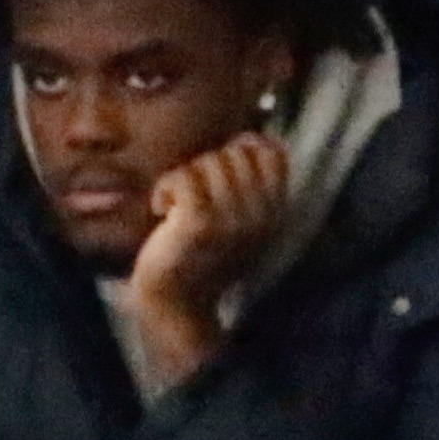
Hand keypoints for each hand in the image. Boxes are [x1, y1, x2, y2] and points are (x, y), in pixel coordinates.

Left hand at [122, 132, 289, 384]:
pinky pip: (182, 178)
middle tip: (192, 198)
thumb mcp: (237, 218)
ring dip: (183, 179)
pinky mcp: (201, 224)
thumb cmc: (198, 254)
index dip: (240, 150)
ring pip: (208, 161)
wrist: (175, 304)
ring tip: (177, 208)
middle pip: (235, 151)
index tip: (217, 178)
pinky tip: (163, 211)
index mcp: (275, 212)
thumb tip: (251, 135)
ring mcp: (233, 220)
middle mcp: (261, 215)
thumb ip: (249, 182)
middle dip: (206, 166)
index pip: (272, 152)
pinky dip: (165, 189)